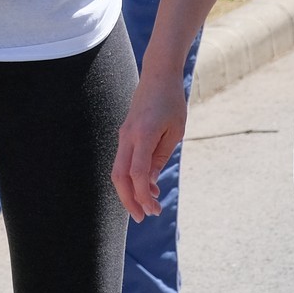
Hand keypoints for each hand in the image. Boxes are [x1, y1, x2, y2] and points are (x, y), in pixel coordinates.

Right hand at [111, 69, 188, 220]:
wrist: (158, 74)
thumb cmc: (171, 101)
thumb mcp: (175, 131)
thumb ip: (161, 157)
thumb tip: (149, 182)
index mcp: (143, 134)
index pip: (137, 173)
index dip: (143, 196)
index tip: (154, 210)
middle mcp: (128, 136)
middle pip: (119, 176)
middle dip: (129, 201)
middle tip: (142, 218)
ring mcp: (124, 135)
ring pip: (118, 171)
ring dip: (129, 191)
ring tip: (146, 207)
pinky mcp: (125, 134)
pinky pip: (124, 161)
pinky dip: (132, 178)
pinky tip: (147, 187)